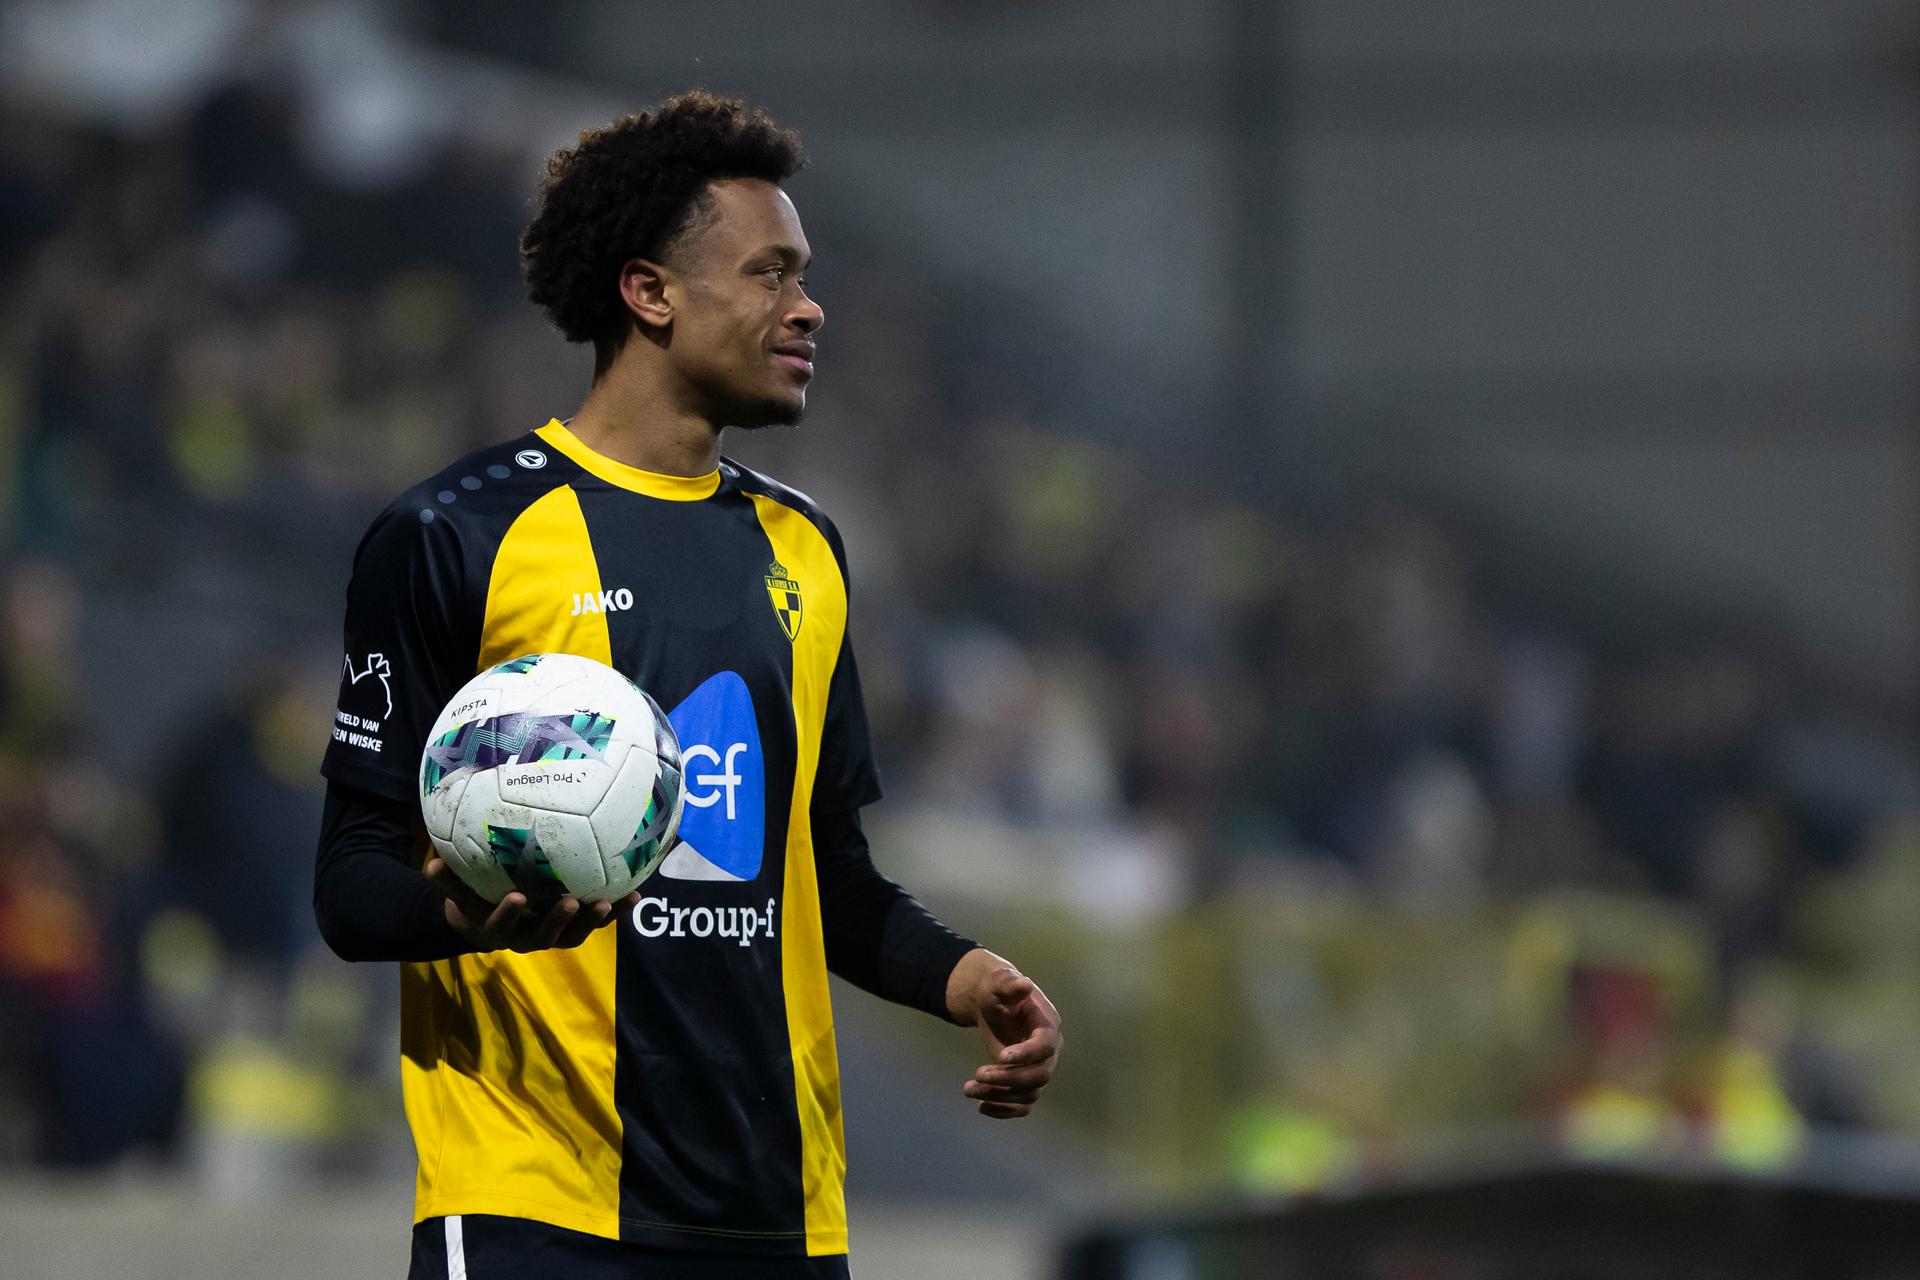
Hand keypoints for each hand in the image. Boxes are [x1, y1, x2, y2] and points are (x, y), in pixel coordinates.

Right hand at [425, 857, 638, 953]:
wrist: (490, 919)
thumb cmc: (473, 898)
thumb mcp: (457, 891)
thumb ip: (446, 880)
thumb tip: (430, 863)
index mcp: (498, 927)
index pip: (500, 925)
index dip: (509, 915)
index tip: (516, 897)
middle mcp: (528, 936)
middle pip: (546, 936)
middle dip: (559, 921)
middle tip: (572, 902)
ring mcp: (554, 934)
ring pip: (575, 933)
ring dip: (594, 920)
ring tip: (609, 902)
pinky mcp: (574, 926)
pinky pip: (597, 921)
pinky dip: (616, 911)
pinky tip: (634, 894)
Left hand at [946, 949, 1061, 1119]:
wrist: (991, 1003)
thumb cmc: (996, 990)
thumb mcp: (998, 983)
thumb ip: (1009, 985)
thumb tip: (1024, 984)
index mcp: (1047, 1025)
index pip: (1046, 1046)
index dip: (1027, 1054)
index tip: (1000, 1056)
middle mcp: (1049, 1051)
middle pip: (1040, 1075)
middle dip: (1009, 1078)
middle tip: (978, 1073)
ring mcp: (1038, 1068)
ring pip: (1029, 1094)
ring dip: (1000, 1096)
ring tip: (968, 1089)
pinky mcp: (1024, 1082)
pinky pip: (1022, 1105)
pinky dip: (1004, 1110)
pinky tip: (980, 1106)